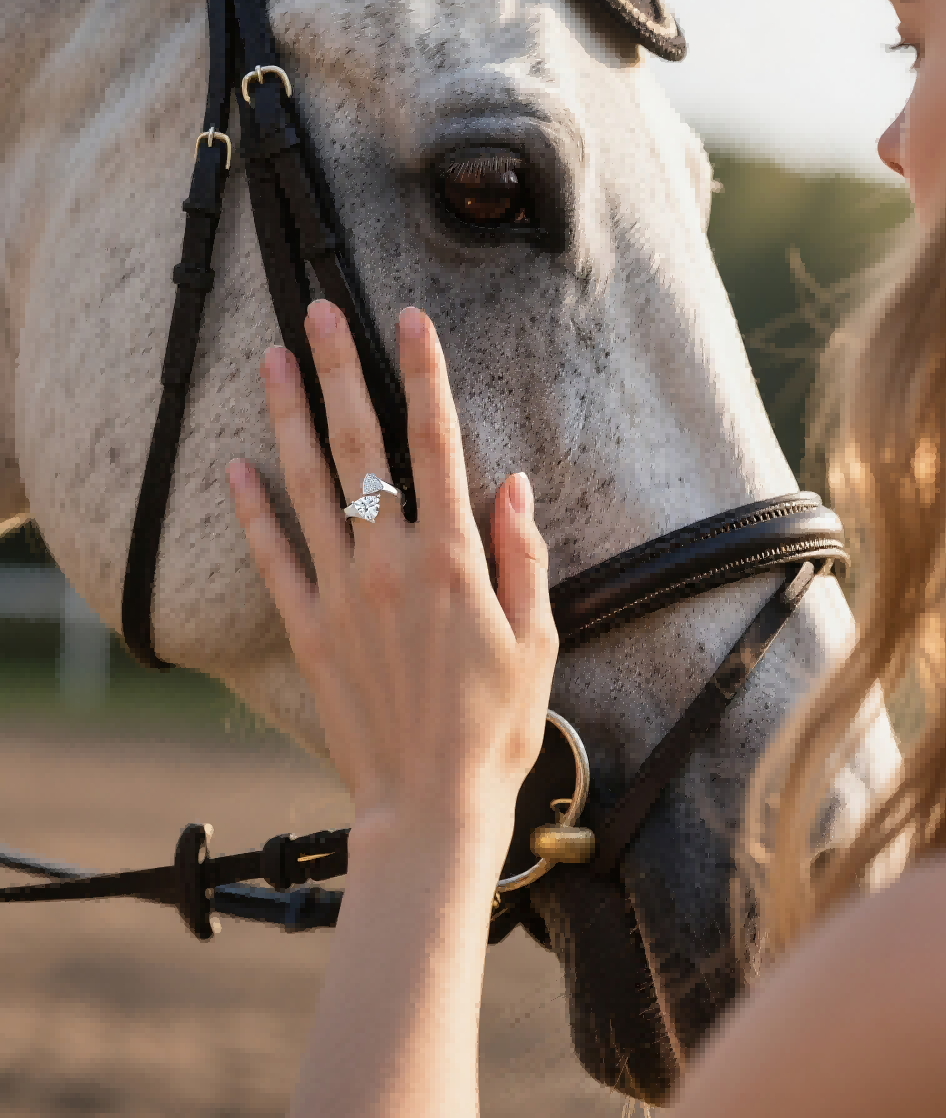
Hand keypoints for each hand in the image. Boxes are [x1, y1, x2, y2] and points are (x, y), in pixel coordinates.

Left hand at [225, 301, 557, 856]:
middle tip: (317, 312)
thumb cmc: (496, 726)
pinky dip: (251, 510)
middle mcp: (391, 561)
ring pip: (309, 486)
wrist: (432, 805)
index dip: (425, 373)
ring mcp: (343, 593)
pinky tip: (234, 467)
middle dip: (340, 370)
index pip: (437, 442)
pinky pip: (274, 557)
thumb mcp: (538, 637)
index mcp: (454, 557)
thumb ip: (523, 553)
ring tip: (269, 360)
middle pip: (361, 445)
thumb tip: (513, 483)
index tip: (410, 319)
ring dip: (288, 417)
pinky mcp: (309, 630)